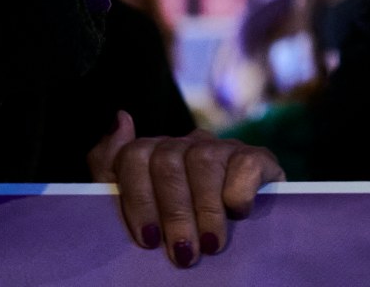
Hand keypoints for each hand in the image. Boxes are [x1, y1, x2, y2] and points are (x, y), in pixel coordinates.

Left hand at [87, 111, 284, 268]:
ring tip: (210, 244)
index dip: (137, 199)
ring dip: (206, 209)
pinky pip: (244, 165)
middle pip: (168, 162)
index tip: (148, 239)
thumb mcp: (139, 204)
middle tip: (184, 252)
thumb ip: (112, 165)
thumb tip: (122, 117)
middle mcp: (187, 143)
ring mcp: (222, 148)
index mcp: (155, 152)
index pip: (133, 156)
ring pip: (203, 161)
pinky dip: (238, 193)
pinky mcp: (257, 158)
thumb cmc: (182, 225)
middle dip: (174, 213)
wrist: (245, 236)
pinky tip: (238, 214)